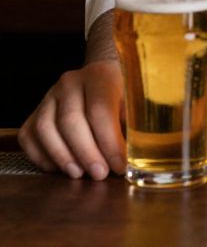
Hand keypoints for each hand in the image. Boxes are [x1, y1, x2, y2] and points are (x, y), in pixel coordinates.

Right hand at [18, 60, 125, 179]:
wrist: (100, 76)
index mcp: (99, 76)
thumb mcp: (133, 101)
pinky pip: (29, 137)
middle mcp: (70, 83)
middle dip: (86, 153)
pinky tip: (59, 169)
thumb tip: (133, 157)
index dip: (109, 142)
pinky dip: (41, 156)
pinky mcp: (34, 112)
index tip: (120, 165)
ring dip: (62, 157)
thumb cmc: (121, 93)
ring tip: (79, 174)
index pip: (100, 109)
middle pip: (70, 120)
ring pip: (45, 129)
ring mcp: (48, 97)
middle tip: (100, 174)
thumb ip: (132, 124)